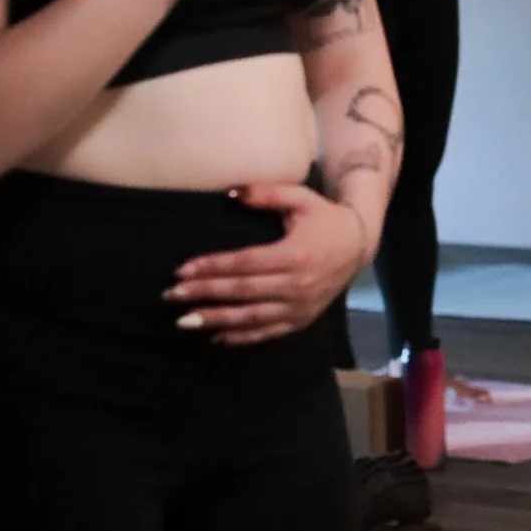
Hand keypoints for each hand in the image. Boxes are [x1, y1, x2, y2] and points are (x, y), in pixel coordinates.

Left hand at [165, 182, 370, 345]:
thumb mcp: (301, 198)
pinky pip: (266, 332)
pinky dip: (240, 337)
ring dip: (215, 320)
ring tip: (184, 322)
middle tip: (171, 296)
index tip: (181, 270)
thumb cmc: (325, 218)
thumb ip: (268, 194)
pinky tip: (215, 337)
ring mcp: (299, 307)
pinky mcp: (301, 320)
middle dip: (204, 294)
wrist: (358, 245)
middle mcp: (296, 284)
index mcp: (295, 254)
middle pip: (242, 292)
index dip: (212, 267)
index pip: (244, 264)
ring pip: (251, 317)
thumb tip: (231, 194)